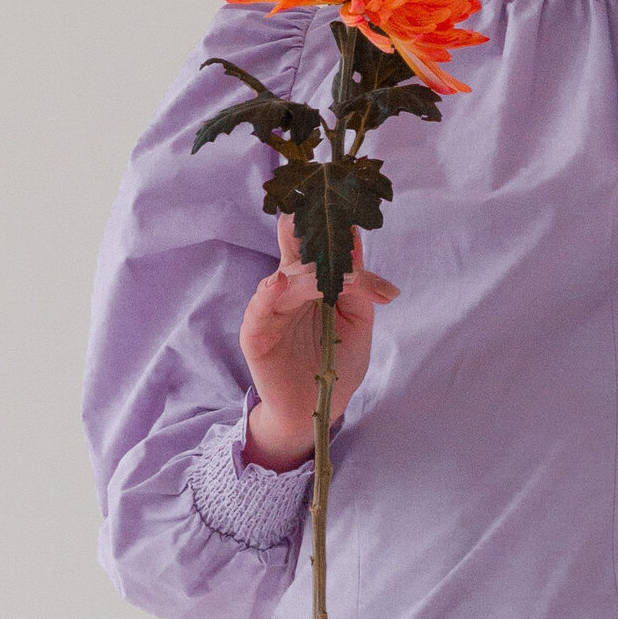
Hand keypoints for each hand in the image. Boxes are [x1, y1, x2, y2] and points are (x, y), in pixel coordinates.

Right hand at [239, 210, 398, 457]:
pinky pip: (262, 307)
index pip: (321, 242)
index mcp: (313, 280)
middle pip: (296, 245)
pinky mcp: (256, 331)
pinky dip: (271, 294)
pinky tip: (280, 282)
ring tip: (341, 274)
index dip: (337, 225)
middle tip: (332, 208)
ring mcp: (270, 307)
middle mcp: (289, 286)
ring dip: (316, 273)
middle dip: (314, 225)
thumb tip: (356, 237)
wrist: (316, 410)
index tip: (361, 213)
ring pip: (289, 275)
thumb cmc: (335, 364)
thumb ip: (357, 286)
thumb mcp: (357, 321)